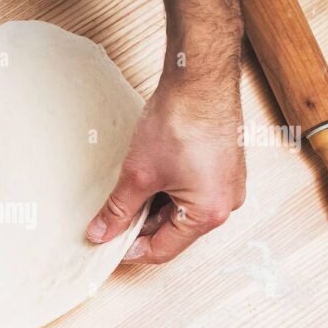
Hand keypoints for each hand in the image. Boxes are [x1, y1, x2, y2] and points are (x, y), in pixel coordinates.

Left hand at [85, 79, 244, 263]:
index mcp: (209, 214)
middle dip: (139, 226)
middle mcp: (225, 203)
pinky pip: (190, 192)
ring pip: (179, 211)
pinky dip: (165, 191)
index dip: (130, 250)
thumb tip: (102, 233)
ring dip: (150, 207)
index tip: (106, 245)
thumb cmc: (181, 121)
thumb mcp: (139, 174)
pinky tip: (144, 179)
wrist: (200, 77)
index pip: (163, 250)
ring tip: (125, 193)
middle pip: (172, 231)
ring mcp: (226, 185)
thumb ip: (119, 209)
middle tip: (109, 218)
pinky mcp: (221, 167)